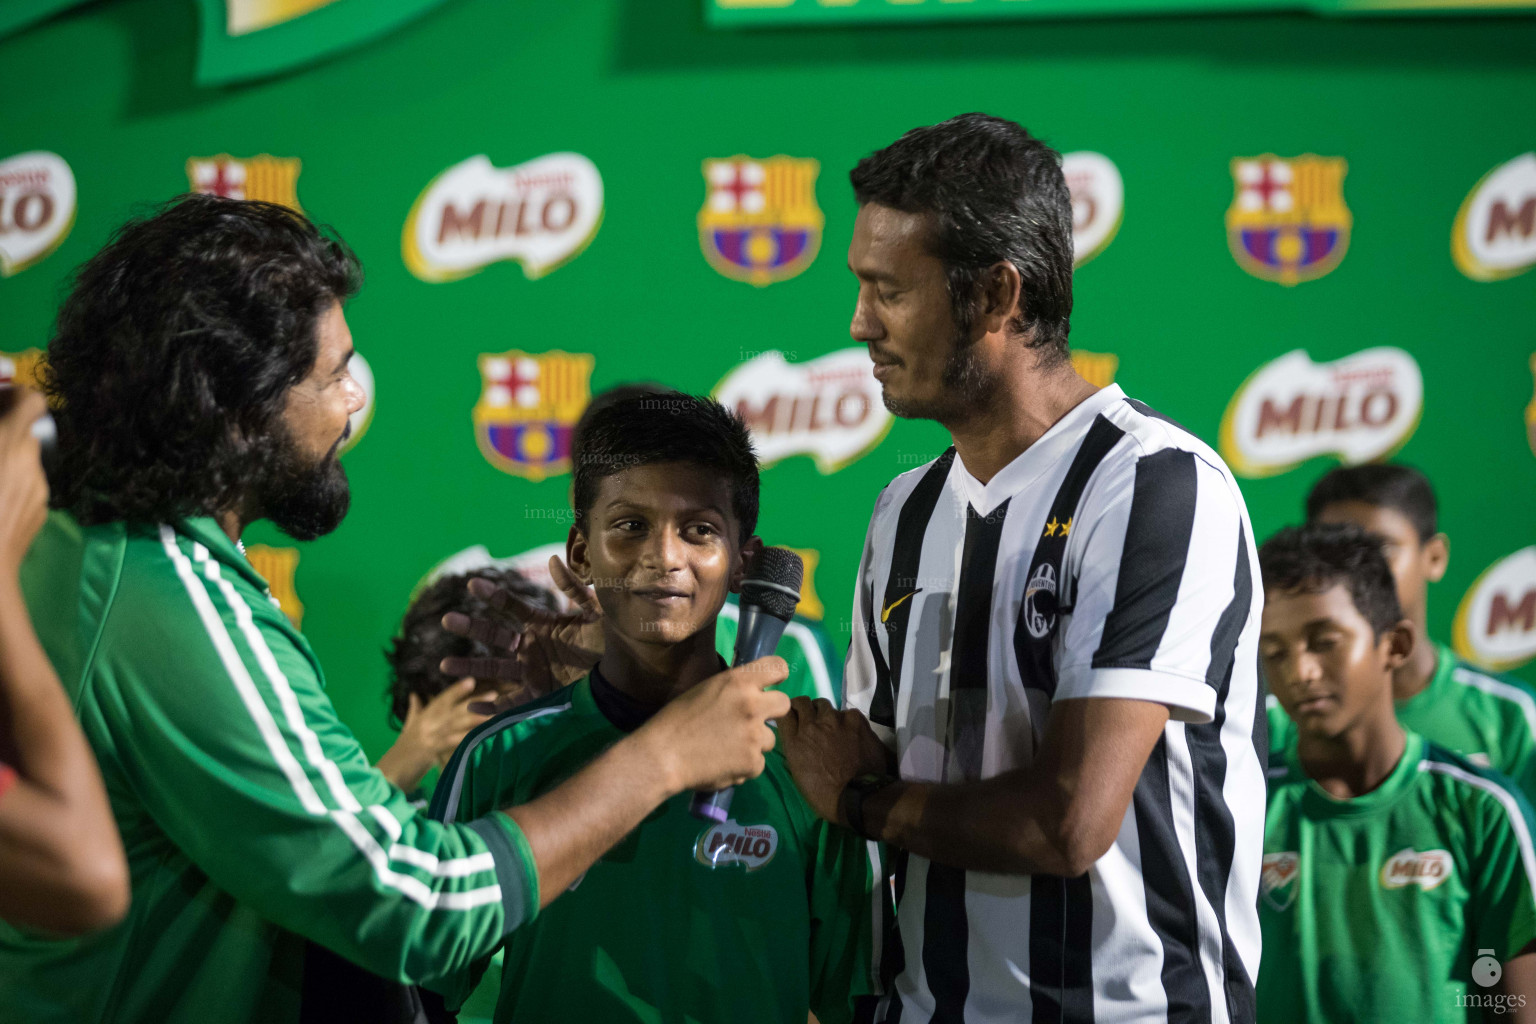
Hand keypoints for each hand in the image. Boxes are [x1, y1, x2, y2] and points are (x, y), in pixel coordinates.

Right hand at [0, 389, 48, 575]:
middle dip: (5, 434)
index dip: (18, 396)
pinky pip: (28, 489)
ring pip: (27, 463)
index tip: (1, 401)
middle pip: (27, 434)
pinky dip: (12, 487)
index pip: (32, 402)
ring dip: (7, 462)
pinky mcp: (42, 512)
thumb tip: (0, 435)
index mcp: (6, 443)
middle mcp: (29, 462)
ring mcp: (39, 489)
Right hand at [375, 678, 489, 791]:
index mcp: (422, 717)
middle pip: (453, 710)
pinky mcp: (431, 752)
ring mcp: (429, 737)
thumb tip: (416, 693)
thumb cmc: (401, 750)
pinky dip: (466, 737)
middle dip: (473, 702)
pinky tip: (480, 734)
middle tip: (493, 694)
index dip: (456, 690)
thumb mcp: (408, 727)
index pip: (441, 700)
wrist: (390, 772)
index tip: (471, 680)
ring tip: (493, 713)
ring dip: (476, 719)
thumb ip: (415, 710)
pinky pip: (452, 742)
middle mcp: (426, 724)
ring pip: (456, 725)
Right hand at [441, 556, 603, 704]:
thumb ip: (573, 588)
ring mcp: (533, 670)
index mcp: (543, 624)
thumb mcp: (595, 611)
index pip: (512, 607)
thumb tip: (552, 560)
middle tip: (446, 620)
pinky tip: (472, 707)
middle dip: (470, 627)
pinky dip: (492, 707)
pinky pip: (510, 703)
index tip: (473, 584)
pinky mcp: (539, 694)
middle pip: (494, 635)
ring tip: (444, 664)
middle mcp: (532, 646)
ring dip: (469, 665)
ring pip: (494, 668)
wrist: (628, 675)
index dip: (493, 595)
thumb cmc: (613, 639)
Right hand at [635, 656, 790, 793]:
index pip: (779, 667)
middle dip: (771, 711)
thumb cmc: (677, 720)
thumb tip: (753, 692)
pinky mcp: (753, 763)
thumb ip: (734, 688)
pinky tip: (724, 763)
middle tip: (751, 720)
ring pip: (770, 738)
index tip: (770, 685)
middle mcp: (753, 706)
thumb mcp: (706, 689)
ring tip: (728, 747)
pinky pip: (758, 762)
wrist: (662, 757)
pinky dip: (745, 764)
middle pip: (784, 703)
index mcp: (739, 682)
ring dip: (755, 742)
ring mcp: (755, 736)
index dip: (776, 676)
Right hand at [776, 697, 891, 824]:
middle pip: (801, 702)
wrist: (859, 796)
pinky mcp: (855, 719)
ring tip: (832, 725)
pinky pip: (846, 712)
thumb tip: (794, 741)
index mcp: (794, 741)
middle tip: (810, 719)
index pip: (783, 713)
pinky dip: (846, 720)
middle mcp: (811, 725)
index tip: (791, 718)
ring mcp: (834, 719)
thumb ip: (795, 752)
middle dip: (804, 709)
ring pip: (824, 705)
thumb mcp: (798, 775)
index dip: (787, 714)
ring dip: (824, 713)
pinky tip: (851, 732)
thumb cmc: (824, 795)